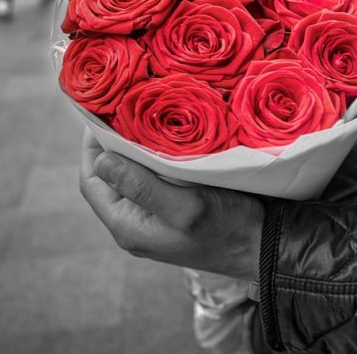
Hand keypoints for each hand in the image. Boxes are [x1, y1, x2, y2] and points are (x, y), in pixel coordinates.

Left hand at [79, 127, 263, 280]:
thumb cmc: (228, 228)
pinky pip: (151, 180)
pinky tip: (163, 140)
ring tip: (141, 118)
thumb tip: (103, 160)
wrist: (264, 246)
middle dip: (111, 145)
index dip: (92, 148)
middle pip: (108, 178)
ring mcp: (153, 217)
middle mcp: (135, 224)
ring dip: (132, 150)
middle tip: (123, 110)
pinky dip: (152, 158)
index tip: (100, 115)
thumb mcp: (186, 205)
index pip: (92, 182)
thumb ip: (142, 186)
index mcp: (129, 226)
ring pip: (130, 177)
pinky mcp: (172, 209)